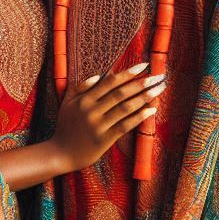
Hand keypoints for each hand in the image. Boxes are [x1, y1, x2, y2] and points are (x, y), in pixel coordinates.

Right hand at [47, 63, 164, 174]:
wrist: (60, 153)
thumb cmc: (65, 126)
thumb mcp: (67, 103)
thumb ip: (80, 87)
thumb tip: (99, 75)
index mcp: (84, 99)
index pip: (110, 82)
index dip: (128, 73)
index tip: (143, 65)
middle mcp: (92, 110)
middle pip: (120, 93)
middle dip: (141, 83)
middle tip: (158, 76)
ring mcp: (98, 125)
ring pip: (125, 108)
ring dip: (144, 98)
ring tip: (158, 90)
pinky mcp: (104, 139)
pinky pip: (124, 125)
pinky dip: (138, 117)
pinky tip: (151, 110)